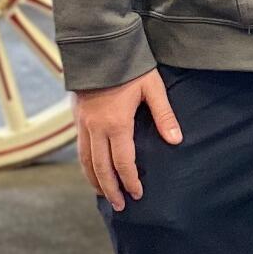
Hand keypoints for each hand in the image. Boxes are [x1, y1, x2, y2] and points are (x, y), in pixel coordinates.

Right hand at [71, 71, 180, 209]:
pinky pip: (80, 149)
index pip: (122, 162)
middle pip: (100, 168)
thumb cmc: (130, 66)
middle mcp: (95, 128)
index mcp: (116, 123)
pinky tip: (92, 171)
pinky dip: (86, 165)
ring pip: (86, 161)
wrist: (99, 47)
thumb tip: (176, 140)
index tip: (137, 194)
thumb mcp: (152, 87)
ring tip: (105, 195)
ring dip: (95, 181)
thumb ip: (164, 115)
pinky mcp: (76, 118)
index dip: (130, 181)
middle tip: (120, 206)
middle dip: (110, 189)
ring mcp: (83, 124)